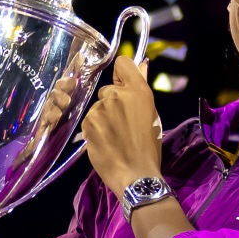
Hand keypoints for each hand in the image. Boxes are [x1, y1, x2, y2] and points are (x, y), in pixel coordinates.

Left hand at [81, 55, 162, 194]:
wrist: (135, 174)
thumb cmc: (149, 147)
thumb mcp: (152, 115)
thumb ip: (141, 90)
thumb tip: (141, 65)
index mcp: (138, 91)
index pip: (123, 63)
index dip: (122, 74)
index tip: (124, 86)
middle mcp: (116, 95)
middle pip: (108, 89)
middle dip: (112, 102)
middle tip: (123, 123)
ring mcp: (99, 109)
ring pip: (98, 107)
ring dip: (103, 118)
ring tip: (115, 137)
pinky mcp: (87, 124)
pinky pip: (89, 121)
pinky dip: (95, 130)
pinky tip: (106, 143)